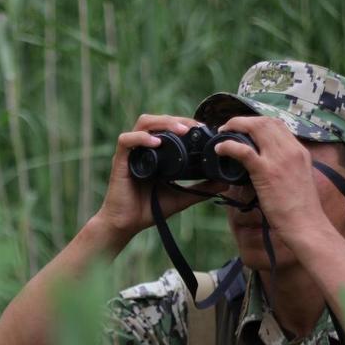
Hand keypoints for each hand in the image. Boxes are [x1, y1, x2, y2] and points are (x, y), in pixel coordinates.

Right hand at [94, 114, 227, 239]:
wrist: (127, 224)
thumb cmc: (149, 209)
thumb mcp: (181, 196)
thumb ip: (200, 189)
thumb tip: (224, 183)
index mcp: (155, 152)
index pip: (169, 126)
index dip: (185, 123)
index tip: (203, 129)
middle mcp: (142, 148)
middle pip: (158, 120)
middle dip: (177, 119)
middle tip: (195, 127)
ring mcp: (131, 153)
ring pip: (144, 123)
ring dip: (163, 123)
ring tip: (181, 130)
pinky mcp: (120, 161)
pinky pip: (126, 140)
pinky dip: (142, 138)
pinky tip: (156, 143)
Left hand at [212, 116, 327, 233]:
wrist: (306, 225)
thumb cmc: (301, 209)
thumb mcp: (298, 178)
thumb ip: (285, 166)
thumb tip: (265, 164)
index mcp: (300, 151)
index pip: (278, 124)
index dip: (257, 122)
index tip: (244, 129)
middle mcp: (291, 150)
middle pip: (265, 121)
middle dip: (243, 121)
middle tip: (228, 128)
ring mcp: (279, 159)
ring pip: (255, 128)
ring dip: (235, 126)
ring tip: (222, 134)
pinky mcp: (266, 172)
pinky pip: (244, 150)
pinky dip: (229, 146)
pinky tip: (220, 149)